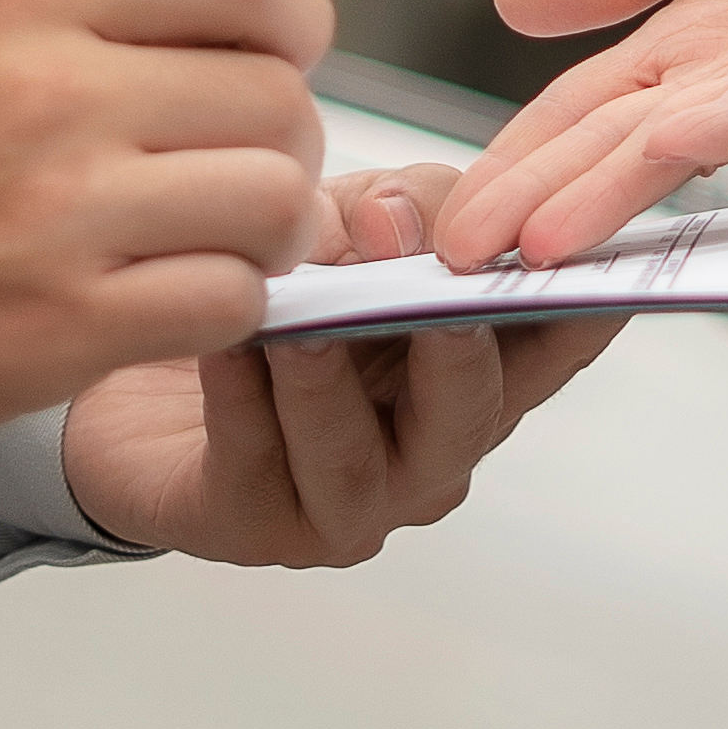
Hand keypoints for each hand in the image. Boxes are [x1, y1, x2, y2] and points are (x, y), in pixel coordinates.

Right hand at [0, 0, 334, 467]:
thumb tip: (249, 20)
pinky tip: (176, 300)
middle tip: (242, 172)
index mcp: (29, 2)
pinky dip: (229, 309)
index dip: (295, 21)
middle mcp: (50, 92)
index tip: (277, 59)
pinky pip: (230, 302)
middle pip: (278, 97)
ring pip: (273, 201)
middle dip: (286, 144)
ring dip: (269, 234)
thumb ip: (99, 10)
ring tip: (219, 242)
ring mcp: (59, 213)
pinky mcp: (61, 324)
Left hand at [63, 162, 621, 564]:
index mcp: (475, 374)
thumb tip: (406, 216)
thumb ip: (407, 204)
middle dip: (454, 343)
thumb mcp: (354, 217)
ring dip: (332, 376)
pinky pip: (252, 458)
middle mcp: (426, 452)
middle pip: (472, 413)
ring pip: (356, 457)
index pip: (557, 341)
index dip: (586, 300)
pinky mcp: (247, 524)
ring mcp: (344, 504)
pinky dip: (241, 392)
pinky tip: (225, 338)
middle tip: (436, 275)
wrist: (141, 354)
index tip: (581, 245)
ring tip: (307, 318)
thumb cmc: (274, 288)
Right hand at [433, 0, 727, 267]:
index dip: (516, 154)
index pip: (589, 103)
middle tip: (450, 263)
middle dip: (531, 199)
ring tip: (524, 249)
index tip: (446, 213)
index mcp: (709, 31)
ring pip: (679, 142)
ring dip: (601, 193)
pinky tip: (655, 149)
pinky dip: (714, 126)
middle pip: (615, 141)